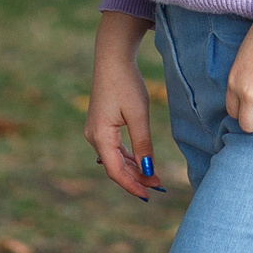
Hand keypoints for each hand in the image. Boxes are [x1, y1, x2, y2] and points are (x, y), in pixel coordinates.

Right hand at [83, 11, 165, 201]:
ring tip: (153, 177)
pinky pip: (113, 149)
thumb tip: (149, 170)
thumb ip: (143, 144)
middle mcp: (93, 137)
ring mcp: (95, 131)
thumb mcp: (138, 114)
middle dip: (135, 178)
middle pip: (114, 167)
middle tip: (158, 186)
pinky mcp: (100, 126)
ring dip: (132, 169)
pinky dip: (128, 157)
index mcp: (100, 136)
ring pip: (114, 159)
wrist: (112, 59)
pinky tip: (141, 162)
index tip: (150, 194)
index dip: (132, 185)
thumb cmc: (126, 84)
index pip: (115, 171)